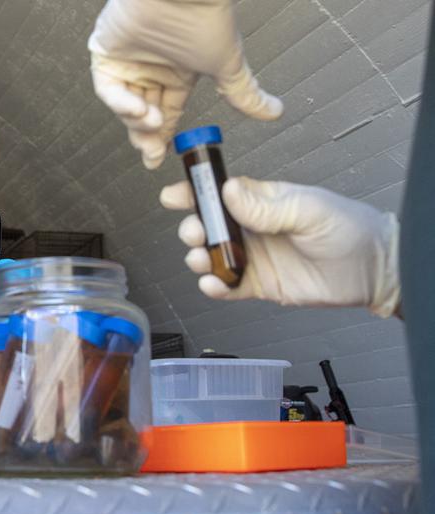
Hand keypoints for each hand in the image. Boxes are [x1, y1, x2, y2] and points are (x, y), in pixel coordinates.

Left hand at [88, 0, 282, 168]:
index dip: (162, 137)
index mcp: (178, 72)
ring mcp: (128, 59)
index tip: (159, 158)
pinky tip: (137, 109)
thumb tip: (273, 111)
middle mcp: (152, 67)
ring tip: (152, 122)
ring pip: (123, 104)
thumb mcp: (226, 66)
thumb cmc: (205, 17)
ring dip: (136, 120)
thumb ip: (245, 94)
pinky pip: (107, 87)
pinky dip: (120, 102)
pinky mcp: (107, 51)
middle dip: (146, 136)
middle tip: (152, 151)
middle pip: (141, 113)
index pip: (166, 112)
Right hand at [161, 176, 400, 316]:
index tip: (174, 196)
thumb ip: (266, 206)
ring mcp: (254, 257)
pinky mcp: (259, 285)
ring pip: (211, 257)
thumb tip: (228, 191)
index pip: (220, 193)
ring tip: (203, 260)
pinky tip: (213, 284)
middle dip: (193, 229)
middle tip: (196, 233)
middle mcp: (253, 228)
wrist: (373, 271)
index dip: (194, 193)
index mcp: (263, 201)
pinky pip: (228, 287)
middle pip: (208, 226)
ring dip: (199, 258)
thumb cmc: (349, 229)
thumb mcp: (308, 210)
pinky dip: (214, 287)